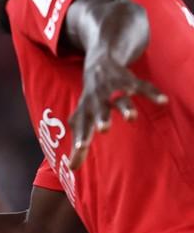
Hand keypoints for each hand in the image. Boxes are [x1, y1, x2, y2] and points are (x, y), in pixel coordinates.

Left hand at [68, 54, 167, 169]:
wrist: (97, 63)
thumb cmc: (90, 100)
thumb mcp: (82, 120)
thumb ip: (79, 145)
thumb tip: (70, 168)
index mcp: (85, 110)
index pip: (81, 125)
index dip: (81, 135)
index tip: (80, 147)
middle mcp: (96, 98)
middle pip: (98, 109)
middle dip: (101, 118)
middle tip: (103, 129)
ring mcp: (112, 88)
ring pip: (118, 98)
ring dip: (124, 107)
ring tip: (131, 117)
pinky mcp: (128, 80)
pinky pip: (141, 86)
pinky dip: (151, 92)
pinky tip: (162, 101)